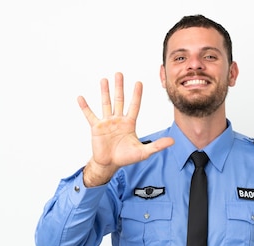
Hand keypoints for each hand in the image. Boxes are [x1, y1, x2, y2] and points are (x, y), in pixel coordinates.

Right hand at [77, 72, 173, 186]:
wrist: (110, 164)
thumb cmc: (125, 157)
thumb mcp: (143, 152)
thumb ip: (157, 146)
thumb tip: (172, 141)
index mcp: (129, 123)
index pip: (134, 106)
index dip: (136, 95)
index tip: (138, 82)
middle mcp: (118, 120)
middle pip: (119, 100)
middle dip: (119, 87)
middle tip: (119, 74)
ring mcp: (107, 122)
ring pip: (106, 104)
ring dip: (104, 92)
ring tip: (104, 80)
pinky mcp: (96, 127)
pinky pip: (90, 115)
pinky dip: (85, 107)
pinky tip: (81, 98)